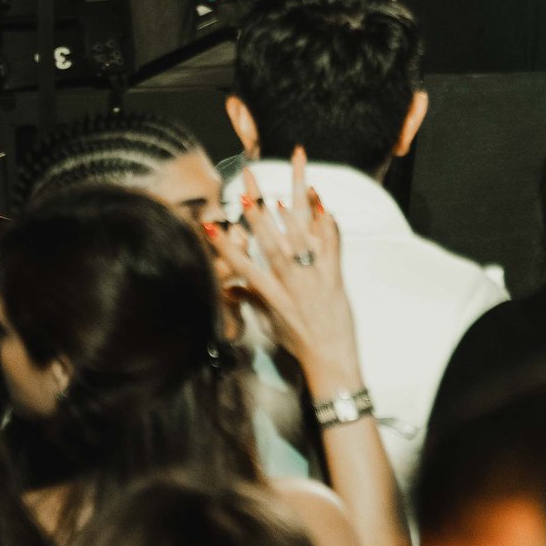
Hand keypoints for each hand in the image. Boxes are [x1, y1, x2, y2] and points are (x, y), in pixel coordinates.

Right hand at [215, 149, 363, 392]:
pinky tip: (322, 203)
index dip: (225, 246)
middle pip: (269, 242)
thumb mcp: (269, 324)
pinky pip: (331, 245)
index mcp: (269, 295)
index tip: (210, 225)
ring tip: (280, 189)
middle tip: (246, 187)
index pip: (241, 266)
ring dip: (289, 211)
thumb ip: (251, 300)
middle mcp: (288, 283)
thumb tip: (231, 287)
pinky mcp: (334, 276)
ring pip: (298, 238)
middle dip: (256, 213)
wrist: (329, 359)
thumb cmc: (298, 342)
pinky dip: (326, 223)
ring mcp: (313, 278)